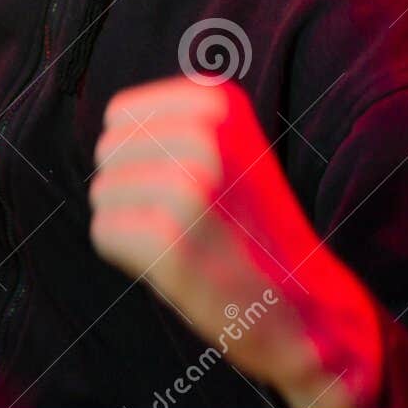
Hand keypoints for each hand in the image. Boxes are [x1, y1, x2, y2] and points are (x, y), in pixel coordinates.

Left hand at [89, 76, 382, 407]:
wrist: (303, 307)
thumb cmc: (251, 228)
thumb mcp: (229, 150)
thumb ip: (174, 122)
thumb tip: (115, 120)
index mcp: (219, 100)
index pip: (120, 113)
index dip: (137, 154)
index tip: (186, 181)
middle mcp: (204, 132)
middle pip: (108, 150)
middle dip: (130, 187)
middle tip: (186, 217)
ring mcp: (188, 182)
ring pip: (104, 192)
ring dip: (131, 222)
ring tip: (186, 239)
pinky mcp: (169, 234)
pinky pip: (104, 232)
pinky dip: (127, 255)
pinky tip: (175, 263)